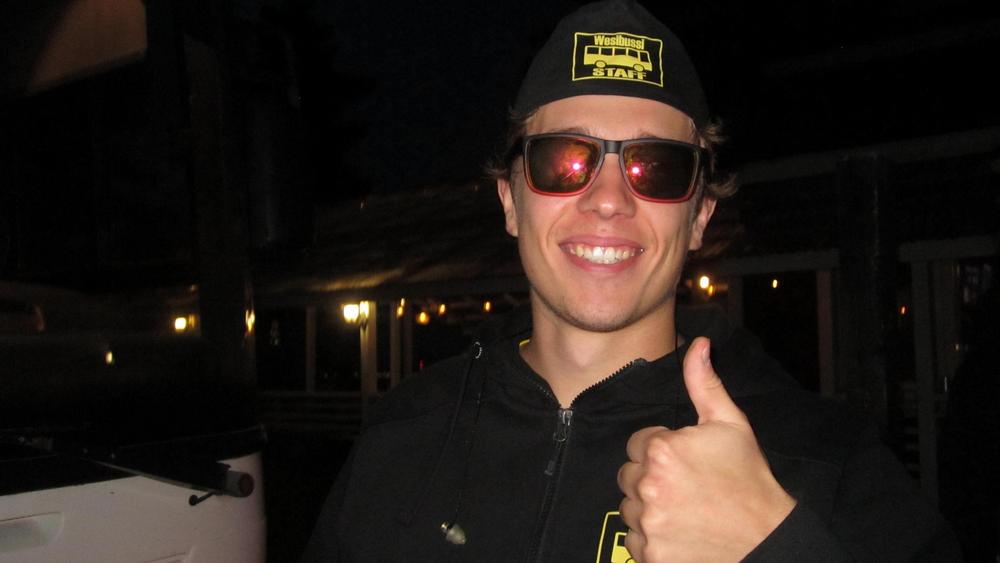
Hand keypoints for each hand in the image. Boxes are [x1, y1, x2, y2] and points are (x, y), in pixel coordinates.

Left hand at [617, 337, 795, 561]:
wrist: (766, 539)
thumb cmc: (748, 479)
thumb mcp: (730, 424)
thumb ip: (704, 383)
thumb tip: (697, 345)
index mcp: (661, 449)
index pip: (637, 443)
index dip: (661, 451)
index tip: (686, 462)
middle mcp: (648, 485)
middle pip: (628, 475)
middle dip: (650, 478)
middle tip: (687, 488)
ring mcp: (648, 522)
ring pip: (629, 507)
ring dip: (649, 508)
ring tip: (685, 510)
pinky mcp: (649, 553)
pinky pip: (634, 539)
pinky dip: (651, 538)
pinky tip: (680, 532)